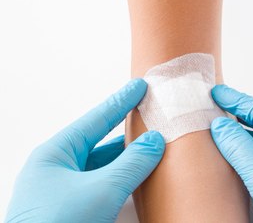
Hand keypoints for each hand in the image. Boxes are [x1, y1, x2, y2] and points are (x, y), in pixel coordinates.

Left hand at [5, 79, 164, 222]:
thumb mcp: (101, 190)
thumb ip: (131, 163)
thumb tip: (155, 140)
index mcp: (56, 154)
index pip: (96, 119)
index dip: (121, 100)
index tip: (139, 86)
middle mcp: (59, 167)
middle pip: (100, 140)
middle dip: (126, 129)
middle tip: (149, 115)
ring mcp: (66, 188)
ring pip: (103, 164)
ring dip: (127, 156)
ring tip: (150, 143)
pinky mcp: (75, 206)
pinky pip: (103, 183)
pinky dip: (122, 176)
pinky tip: (137, 173)